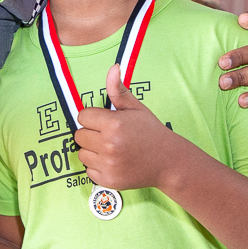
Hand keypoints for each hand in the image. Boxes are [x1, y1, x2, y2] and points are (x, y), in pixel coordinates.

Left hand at [74, 64, 182, 191]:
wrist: (168, 162)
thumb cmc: (151, 132)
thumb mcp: (136, 109)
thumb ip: (118, 91)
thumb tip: (113, 67)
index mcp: (114, 124)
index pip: (83, 116)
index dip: (93, 117)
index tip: (106, 121)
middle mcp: (109, 145)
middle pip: (79, 135)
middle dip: (91, 133)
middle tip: (109, 135)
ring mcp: (108, 164)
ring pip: (82, 153)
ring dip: (92, 150)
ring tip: (111, 148)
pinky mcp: (108, 180)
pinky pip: (88, 170)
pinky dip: (97, 166)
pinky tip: (113, 161)